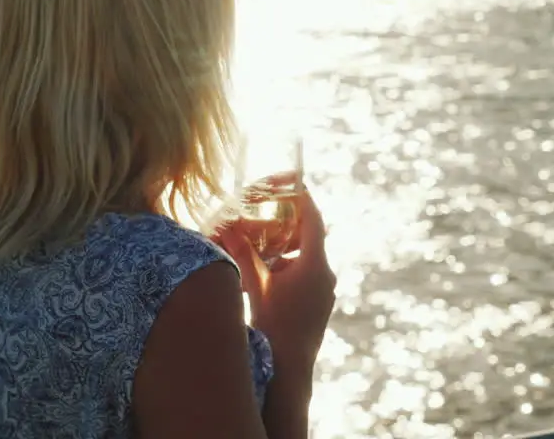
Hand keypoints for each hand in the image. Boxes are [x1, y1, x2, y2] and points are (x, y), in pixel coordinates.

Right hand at [214, 173, 336, 379]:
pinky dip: (287, 268)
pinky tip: (265, 275)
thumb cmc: (273, 325)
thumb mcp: (256, 284)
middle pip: (309, 238)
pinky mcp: (319, 305)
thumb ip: (244, 253)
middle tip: (267, 214)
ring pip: (305, 259)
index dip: (302, 199)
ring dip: (283, 250)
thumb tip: (227, 227)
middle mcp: (325, 274)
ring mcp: (325, 291)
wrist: (289, 369)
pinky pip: (305, 276)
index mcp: (314, 264)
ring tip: (259, 247)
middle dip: (286, 225)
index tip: (292, 184)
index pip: (313, 219)